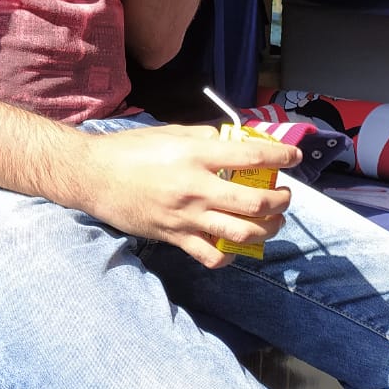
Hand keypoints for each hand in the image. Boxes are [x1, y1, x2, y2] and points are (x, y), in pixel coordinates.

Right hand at [80, 123, 301, 267]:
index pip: (251, 156)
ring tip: (272, 222)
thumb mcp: (170, 132)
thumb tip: (233, 142)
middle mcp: (196, 187)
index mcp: (196, 155)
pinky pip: (212, 256)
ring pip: (242, 233)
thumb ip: (204, 137)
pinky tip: (235, 247)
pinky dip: (230, 256)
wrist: (93, 175)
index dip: (280, 156)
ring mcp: (186, 216)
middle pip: (255, 202)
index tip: (295, 156)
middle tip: (284, 195)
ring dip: (267, 229)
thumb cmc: (130, 150)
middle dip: (281, 201)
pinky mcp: (175, 237)